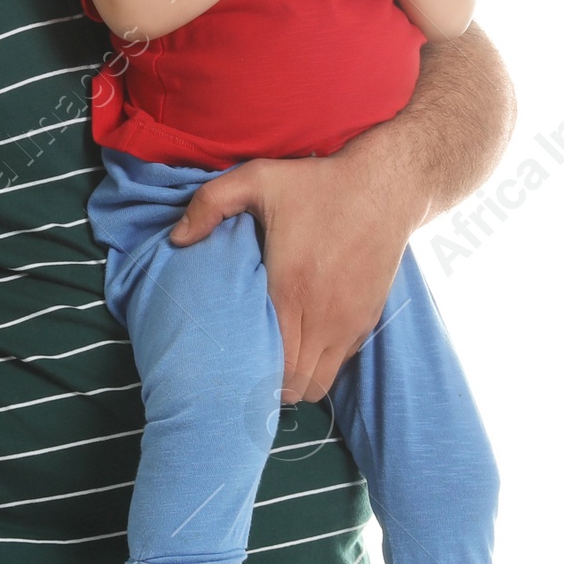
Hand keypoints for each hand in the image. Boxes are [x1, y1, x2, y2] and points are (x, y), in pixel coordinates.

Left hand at [169, 152, 408, 400]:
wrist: (385, 185)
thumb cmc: (317, 184)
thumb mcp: (257, 178)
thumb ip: (209, 204)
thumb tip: (177, 239)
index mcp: (291, 290)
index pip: (273, 366)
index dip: (249, 375)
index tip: (229, 365)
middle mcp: (324, 317)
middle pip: (295, 386)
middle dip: (268, 385)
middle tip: (246, 364)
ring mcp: (350, 323)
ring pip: (321, 383)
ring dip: (296, 377)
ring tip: (274, 356)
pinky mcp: (368, 320)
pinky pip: (341, 364)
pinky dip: (320, 362)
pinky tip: (302, 340)